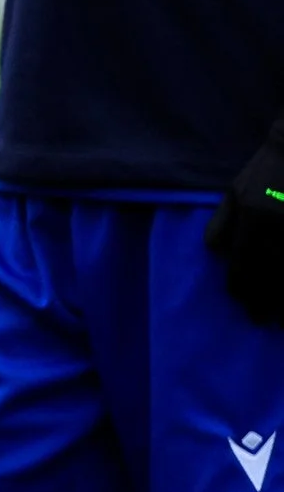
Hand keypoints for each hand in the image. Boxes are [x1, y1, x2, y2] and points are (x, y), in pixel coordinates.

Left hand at [208, 129, 283, 325]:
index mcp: (253, 218)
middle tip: (259, 320)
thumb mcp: (235, 190)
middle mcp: (278, 229)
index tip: (241, 303)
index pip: (242, 263)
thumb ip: (222, 222)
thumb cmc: (266, 170)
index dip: (240, 287)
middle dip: (264, 302)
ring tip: (281, 321)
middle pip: (269, 276)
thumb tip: (214, 253)